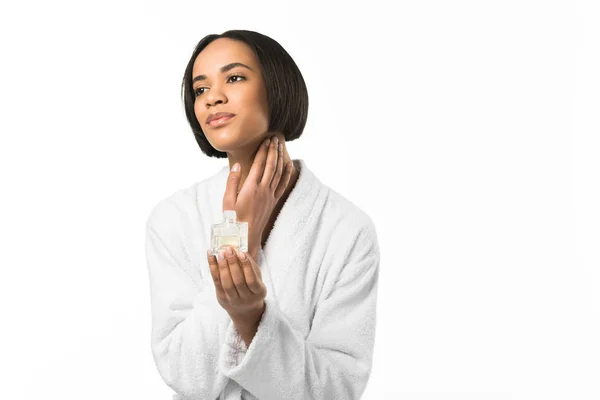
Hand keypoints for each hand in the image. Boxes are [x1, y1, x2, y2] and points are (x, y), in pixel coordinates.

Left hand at [206, 246, 266, 324]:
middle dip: (232, 264)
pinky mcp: (222, 298)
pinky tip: (211, 256)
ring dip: (222, 266)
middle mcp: (246, 299)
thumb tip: (239, 249)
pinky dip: (213, 268)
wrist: (245, 309)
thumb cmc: (252, 287)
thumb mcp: (257, 277)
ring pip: (227, 283)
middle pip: (238, 281)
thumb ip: (250, 264)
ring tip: (220, 253)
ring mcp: (233, 300)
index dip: (246, 266)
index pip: (252, 280)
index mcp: (258, 292)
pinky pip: (216, 282)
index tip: (241, 253)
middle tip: (229, 250)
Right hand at [223, 134, 292, 257]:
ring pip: (277, 172)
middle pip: (270, 165)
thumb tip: (236, 165)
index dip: (262, 151)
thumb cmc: (233, 219)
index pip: (258, 164)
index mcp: (250, 188)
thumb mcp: (227, 201)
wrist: (246, 236)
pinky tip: (288, 164)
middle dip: (273, 150)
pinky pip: (282, 184)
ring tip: (280, 146)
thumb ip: (232, 182)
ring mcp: (270, 195)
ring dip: (279, 158)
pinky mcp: (273, 201)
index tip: (265, 140)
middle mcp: (263, 189)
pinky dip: (286, 173)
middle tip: (274, 138)